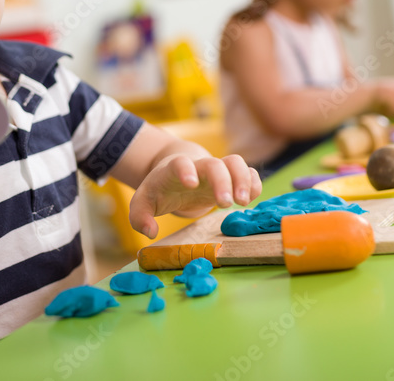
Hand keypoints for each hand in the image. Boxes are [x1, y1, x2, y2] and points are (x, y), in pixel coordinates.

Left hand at [128, 154, 261, 238]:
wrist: (177, 173)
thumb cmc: (160, 190)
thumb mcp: (143, 203)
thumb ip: (140, 217)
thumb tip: (150, 231)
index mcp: (174, 170)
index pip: (180, 163)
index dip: (186, 170)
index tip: (191, 184)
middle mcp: (198, 166)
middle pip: (214, 163)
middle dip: (222, 181)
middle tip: (227, 203)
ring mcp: (216, 170)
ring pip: (235, 162)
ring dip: (243, 179)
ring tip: (244, 202)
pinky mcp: (230, 177)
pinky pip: (247, 171)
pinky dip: (253, 182)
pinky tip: (252, 198)